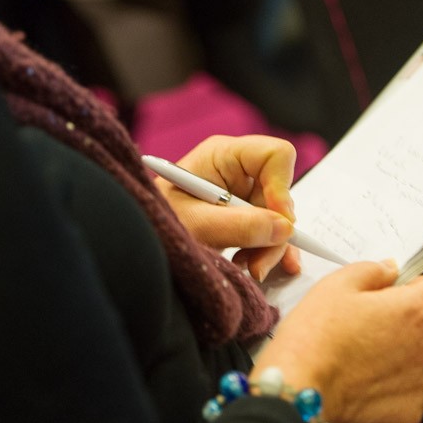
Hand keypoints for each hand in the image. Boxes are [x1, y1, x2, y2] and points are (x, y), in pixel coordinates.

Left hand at [152, 135, 301, 280]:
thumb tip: (283, 229)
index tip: (278, 221)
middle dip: (274, 230)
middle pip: (280, 193)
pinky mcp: (243, 216)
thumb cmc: (157, 223)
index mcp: (223, 155)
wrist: (139, 244)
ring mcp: (241, 194)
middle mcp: (237, 170)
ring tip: (249, 267)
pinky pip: (271, 231)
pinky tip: (258, 266)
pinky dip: (269, 250)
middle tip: (258, 261)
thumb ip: (240, 226)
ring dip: (270, 247)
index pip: (275, 155)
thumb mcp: (197, 225)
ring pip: (279, 218)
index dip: (282, 186)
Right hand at [251, 262, 422, 422]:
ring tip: (359, 358)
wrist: (299, 399)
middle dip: (407, 322)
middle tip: (367, 326)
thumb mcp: (335, 286)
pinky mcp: (411, 415)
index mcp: (417, 310)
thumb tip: (389, 271)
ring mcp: (422, 386)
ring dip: (400, 355)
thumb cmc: (314, 339)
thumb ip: (371, 271)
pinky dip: (391, 388)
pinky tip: (359, 385)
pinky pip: (409, 394)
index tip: (399, 293)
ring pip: (421, 360)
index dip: (422, 286)